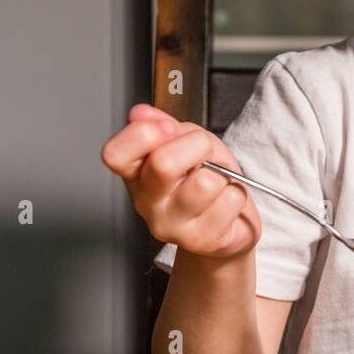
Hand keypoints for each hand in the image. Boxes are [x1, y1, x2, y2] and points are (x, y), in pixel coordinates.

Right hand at [100, 103, 261, 258]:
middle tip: (204, 155)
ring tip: (218, 181)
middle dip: (197, 146)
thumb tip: (140, 113)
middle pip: (163, 163)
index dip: (146, 133)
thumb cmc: (203, 179)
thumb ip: (163, 125)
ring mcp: (171, 225)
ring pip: (205, 182)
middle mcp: (146, 201)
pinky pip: (230, 200)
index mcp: (136, 173)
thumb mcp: (184, 141)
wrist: (227, 222)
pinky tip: (226, 201)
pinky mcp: (200, 240)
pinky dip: (237, 193)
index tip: (169, 129)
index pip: (115, 153)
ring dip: (223, 174)